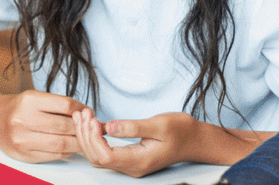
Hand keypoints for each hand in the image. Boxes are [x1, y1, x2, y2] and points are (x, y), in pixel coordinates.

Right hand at [0, 90, 85, 162]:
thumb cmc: (16, 108)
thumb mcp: (33, 97)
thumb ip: (57, 105)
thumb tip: (86, 114)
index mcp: (28, 101)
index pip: (65, 105)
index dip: (82, 109)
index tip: (89, 112)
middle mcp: (23, 120)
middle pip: (65, 126)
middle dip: (83, 128)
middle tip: (92, 127)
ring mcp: (22, 140)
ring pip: (62, 144)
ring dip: (78, 142)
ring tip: (84, 138)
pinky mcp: (23, 155)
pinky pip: (54, 155)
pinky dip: (66, 151)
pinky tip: (70, 146)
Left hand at [72, 108, 195, 177]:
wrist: (195, 140)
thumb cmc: (181, 131)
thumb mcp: (160, 124)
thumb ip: (133, 127)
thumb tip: (108, 127)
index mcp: (140, 160)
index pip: (106, 156)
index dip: (93, 138)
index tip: (92, 118)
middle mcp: (133, 166)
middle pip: (97, 158)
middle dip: (85, 135)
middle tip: (83, 112)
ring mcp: (130, 164)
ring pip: (98, 156)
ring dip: (87, 137)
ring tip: (83, 115)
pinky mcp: (129, 157)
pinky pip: (105, 152)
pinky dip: (94, 138)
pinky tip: (91, 122)